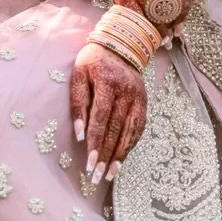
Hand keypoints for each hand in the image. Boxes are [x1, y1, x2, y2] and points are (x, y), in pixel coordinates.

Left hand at [70, 42, 146, 180]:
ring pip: (129, 132)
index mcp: (108, 83)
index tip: (88, 163)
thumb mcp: (79, 74)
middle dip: (105, 155)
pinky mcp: (144, 103)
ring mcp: (138, 98)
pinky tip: (121, 160)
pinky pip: (138, 129)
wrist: (121, 44)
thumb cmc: (94, 60)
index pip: (101, 119)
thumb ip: (78, 102)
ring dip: (119, 156)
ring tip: (109, 175)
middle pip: (116, 130)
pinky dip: (130, 146)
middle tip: (97, 176)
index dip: (95, 142)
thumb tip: (79, 133)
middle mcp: (126, 93)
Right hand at [91, 0, 219, 31]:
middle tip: (174, 33)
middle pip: (171, 9)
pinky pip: (139, 18)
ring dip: (161, 29)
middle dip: (174, 23)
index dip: (185, 12)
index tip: (182, 20)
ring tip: (164, 37)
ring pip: (156, 16)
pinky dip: (145, 28)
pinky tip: (149, 33)